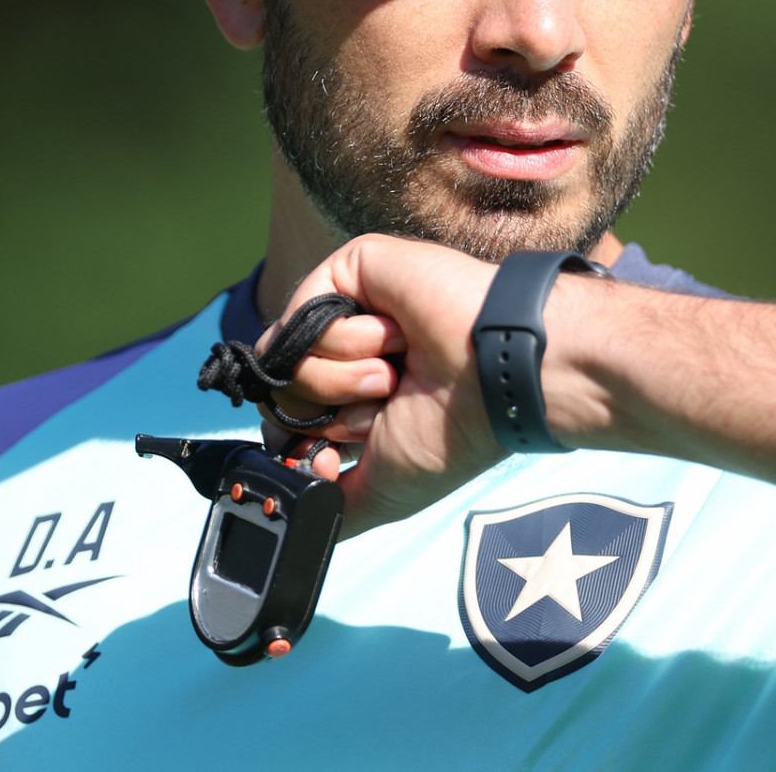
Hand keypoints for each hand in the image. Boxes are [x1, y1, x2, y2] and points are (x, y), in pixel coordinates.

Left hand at [258, 235, 514, 536]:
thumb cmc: (454, 431)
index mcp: (356, 397)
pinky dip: (347, 340)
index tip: (335, 459)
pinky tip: (397, 336)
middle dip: (330, 411)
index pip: (288, 420)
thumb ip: (332, 503)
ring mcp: (347, 310)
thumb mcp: (382, 489)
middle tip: (388, 401)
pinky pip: (304, 313)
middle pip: (281, 390)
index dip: (303, 444)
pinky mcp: (350, 270)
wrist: (494, 377)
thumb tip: (289, 506)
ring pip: (286, 355)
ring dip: (345, 376)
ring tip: (399, 369)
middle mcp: (347, 353)